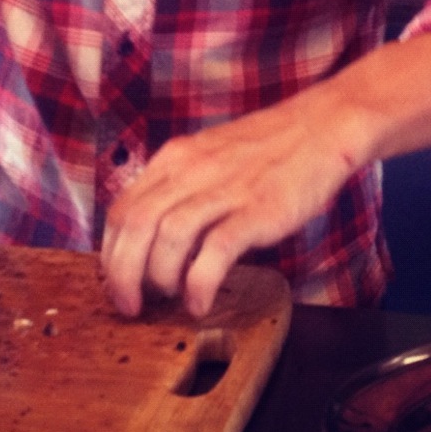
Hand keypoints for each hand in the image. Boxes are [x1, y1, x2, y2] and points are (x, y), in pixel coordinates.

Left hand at [100, 88, 359, 318]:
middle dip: (122, 274)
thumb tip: (152, 235)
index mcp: (175, 158)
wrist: (320, 126)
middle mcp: (191, 170)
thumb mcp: (207, 157)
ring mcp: (224, 188)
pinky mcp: (257, 210)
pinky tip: (199, 302)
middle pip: (136, 225)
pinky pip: (216, 250)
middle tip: (129, 305)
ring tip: (168, 301)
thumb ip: (179, 187)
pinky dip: (200, 282)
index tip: (115, 280)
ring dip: (159, 278)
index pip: (122, 208)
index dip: (110, 253)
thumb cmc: (266, 148)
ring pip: (168, 236)